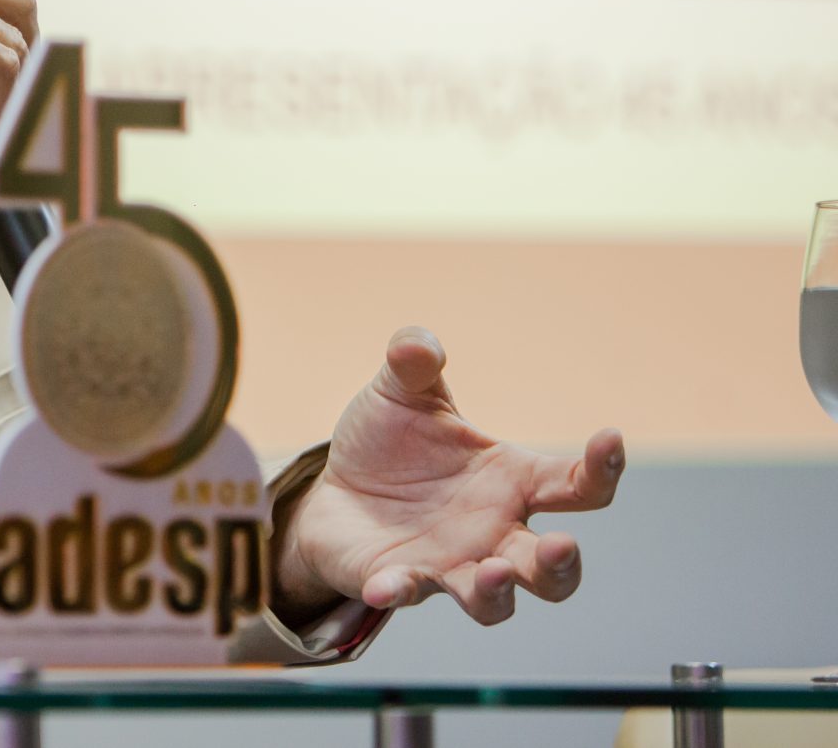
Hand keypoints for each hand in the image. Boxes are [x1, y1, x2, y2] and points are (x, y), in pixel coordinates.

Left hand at [274, 327, 623, 626]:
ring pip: (496, 601)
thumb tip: (417, 345)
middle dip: (563, 564)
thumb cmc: (389, 442)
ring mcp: (452, 564)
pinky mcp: (403, 580)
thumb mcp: (400, 392)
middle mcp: (494, 532)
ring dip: (499, 592)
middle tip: (560, 544)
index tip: (610, 438)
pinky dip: (399, 591)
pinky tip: (383, 585)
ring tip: (495, 571)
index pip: (577, 484)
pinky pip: (408, 593)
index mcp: (511, 480)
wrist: (337, 489)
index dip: (602, 467)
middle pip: (552, 568)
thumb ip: (413, 361)